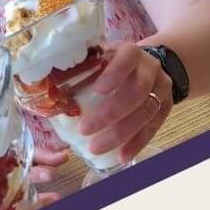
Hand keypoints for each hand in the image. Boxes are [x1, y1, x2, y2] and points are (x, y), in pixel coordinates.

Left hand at [73, 40, 172, 161]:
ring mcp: (161, 89)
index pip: (127, 59)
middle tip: (85, 130)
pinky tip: (121, 156)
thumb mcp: (100, 57)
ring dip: (121, 134)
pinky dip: (136, 143)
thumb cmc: (113, 63)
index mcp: (131, 52)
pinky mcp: (165, 108)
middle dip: (111, 113)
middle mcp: (150, 69)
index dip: (114, 74)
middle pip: (136, 91)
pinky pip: (153, 128)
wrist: (147, 65)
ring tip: (96, 148)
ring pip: (145, 113)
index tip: (97, 90)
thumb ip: (83, 68)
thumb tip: (44, 84)